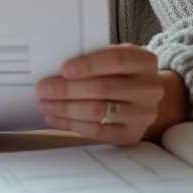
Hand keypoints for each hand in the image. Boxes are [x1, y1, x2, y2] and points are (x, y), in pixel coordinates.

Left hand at [36, 43, 164, 145]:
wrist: (145, 98)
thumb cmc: (122, 72)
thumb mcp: (117, 57)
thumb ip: (95, 58)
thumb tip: (56, 67)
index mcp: (145, 61)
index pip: (116, 60)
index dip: (89, 65)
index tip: (63, 69)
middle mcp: (149, 89)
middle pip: (102, 88)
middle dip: (67, 89)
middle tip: (43, 89)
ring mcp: (143, 115)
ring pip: (97, 111)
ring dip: (65, 109)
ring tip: (44, 104)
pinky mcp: (131, 135)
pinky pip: (97, 131)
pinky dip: (71, 125)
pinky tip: (55, 118)